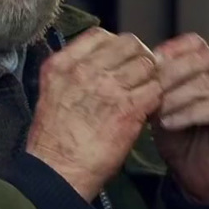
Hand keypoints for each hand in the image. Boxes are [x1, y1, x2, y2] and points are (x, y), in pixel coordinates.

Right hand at [26, 29, 161, 200]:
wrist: (57, 173)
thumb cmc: (54, 141)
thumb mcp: (51, 94)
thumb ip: (73, 73)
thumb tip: (101, 64)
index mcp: (62, 65)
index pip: (101, 35)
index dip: (117, 47)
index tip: (121, 61)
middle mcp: (84, 70)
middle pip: (129, 45)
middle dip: (139, 58)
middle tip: (141, 76)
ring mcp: (107, 87)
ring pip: (147, 64)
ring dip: (151, 78)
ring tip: (146, 94)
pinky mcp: (128, 108)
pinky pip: (156, 89)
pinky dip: (157, 98)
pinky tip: (150, 109)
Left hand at [151, 34, 208, 204]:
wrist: (198, 179)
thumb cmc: (180, 140)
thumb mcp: (164, 106)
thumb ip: (159, 84)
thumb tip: (143, 63)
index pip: (197, 45)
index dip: (173, 49)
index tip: (149, 61)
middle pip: (202, 60)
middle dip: (170, 74)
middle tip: (146, 88)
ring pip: (206, 84)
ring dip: (175, 97)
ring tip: (153, 110)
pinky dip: (188, 114)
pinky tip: (168, 123)